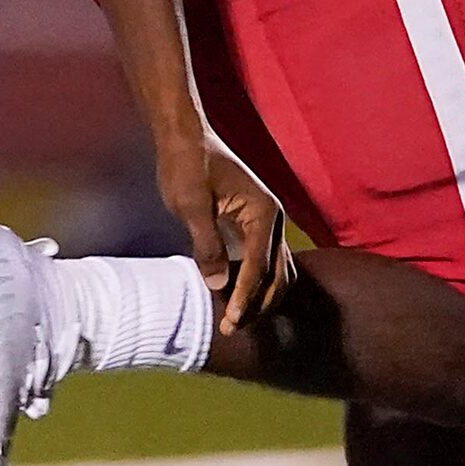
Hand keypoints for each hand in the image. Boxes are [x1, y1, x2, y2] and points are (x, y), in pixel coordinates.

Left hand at [156, 132, 291, 333]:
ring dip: (260, 297)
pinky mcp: (255, 224)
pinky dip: (256, 283)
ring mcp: (268, 222)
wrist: (185, 137)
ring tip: (235, 319)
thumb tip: (219, 284)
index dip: (245, 298)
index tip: (230, 323)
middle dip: (258, 305)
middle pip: (279, 275)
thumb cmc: (185, 165)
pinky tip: (235, 297)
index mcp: (264, 213)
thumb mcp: (189, 205)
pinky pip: (264, 261)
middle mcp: (274, 219)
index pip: (259, 267)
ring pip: (276, 271)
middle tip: (232, 328)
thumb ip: (206, 244)